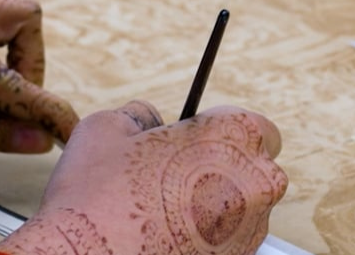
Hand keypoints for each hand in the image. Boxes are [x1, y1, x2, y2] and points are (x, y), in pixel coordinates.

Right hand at [0, 102, 287, 254]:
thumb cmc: (97, 196)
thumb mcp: (108, 128)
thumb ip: (143, 115)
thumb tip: (149, 119)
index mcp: (236, 136)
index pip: (256, 126)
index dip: (221, 134)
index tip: (195, 143)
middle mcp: (257, 182)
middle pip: (253, 168)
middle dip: (221, 169)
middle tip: (176, 176)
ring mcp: (251, 228)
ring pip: (242, 206)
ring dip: (213, 203)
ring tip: (165, 208)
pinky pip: (229, 238)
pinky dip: (206, 235)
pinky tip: (168, 232)